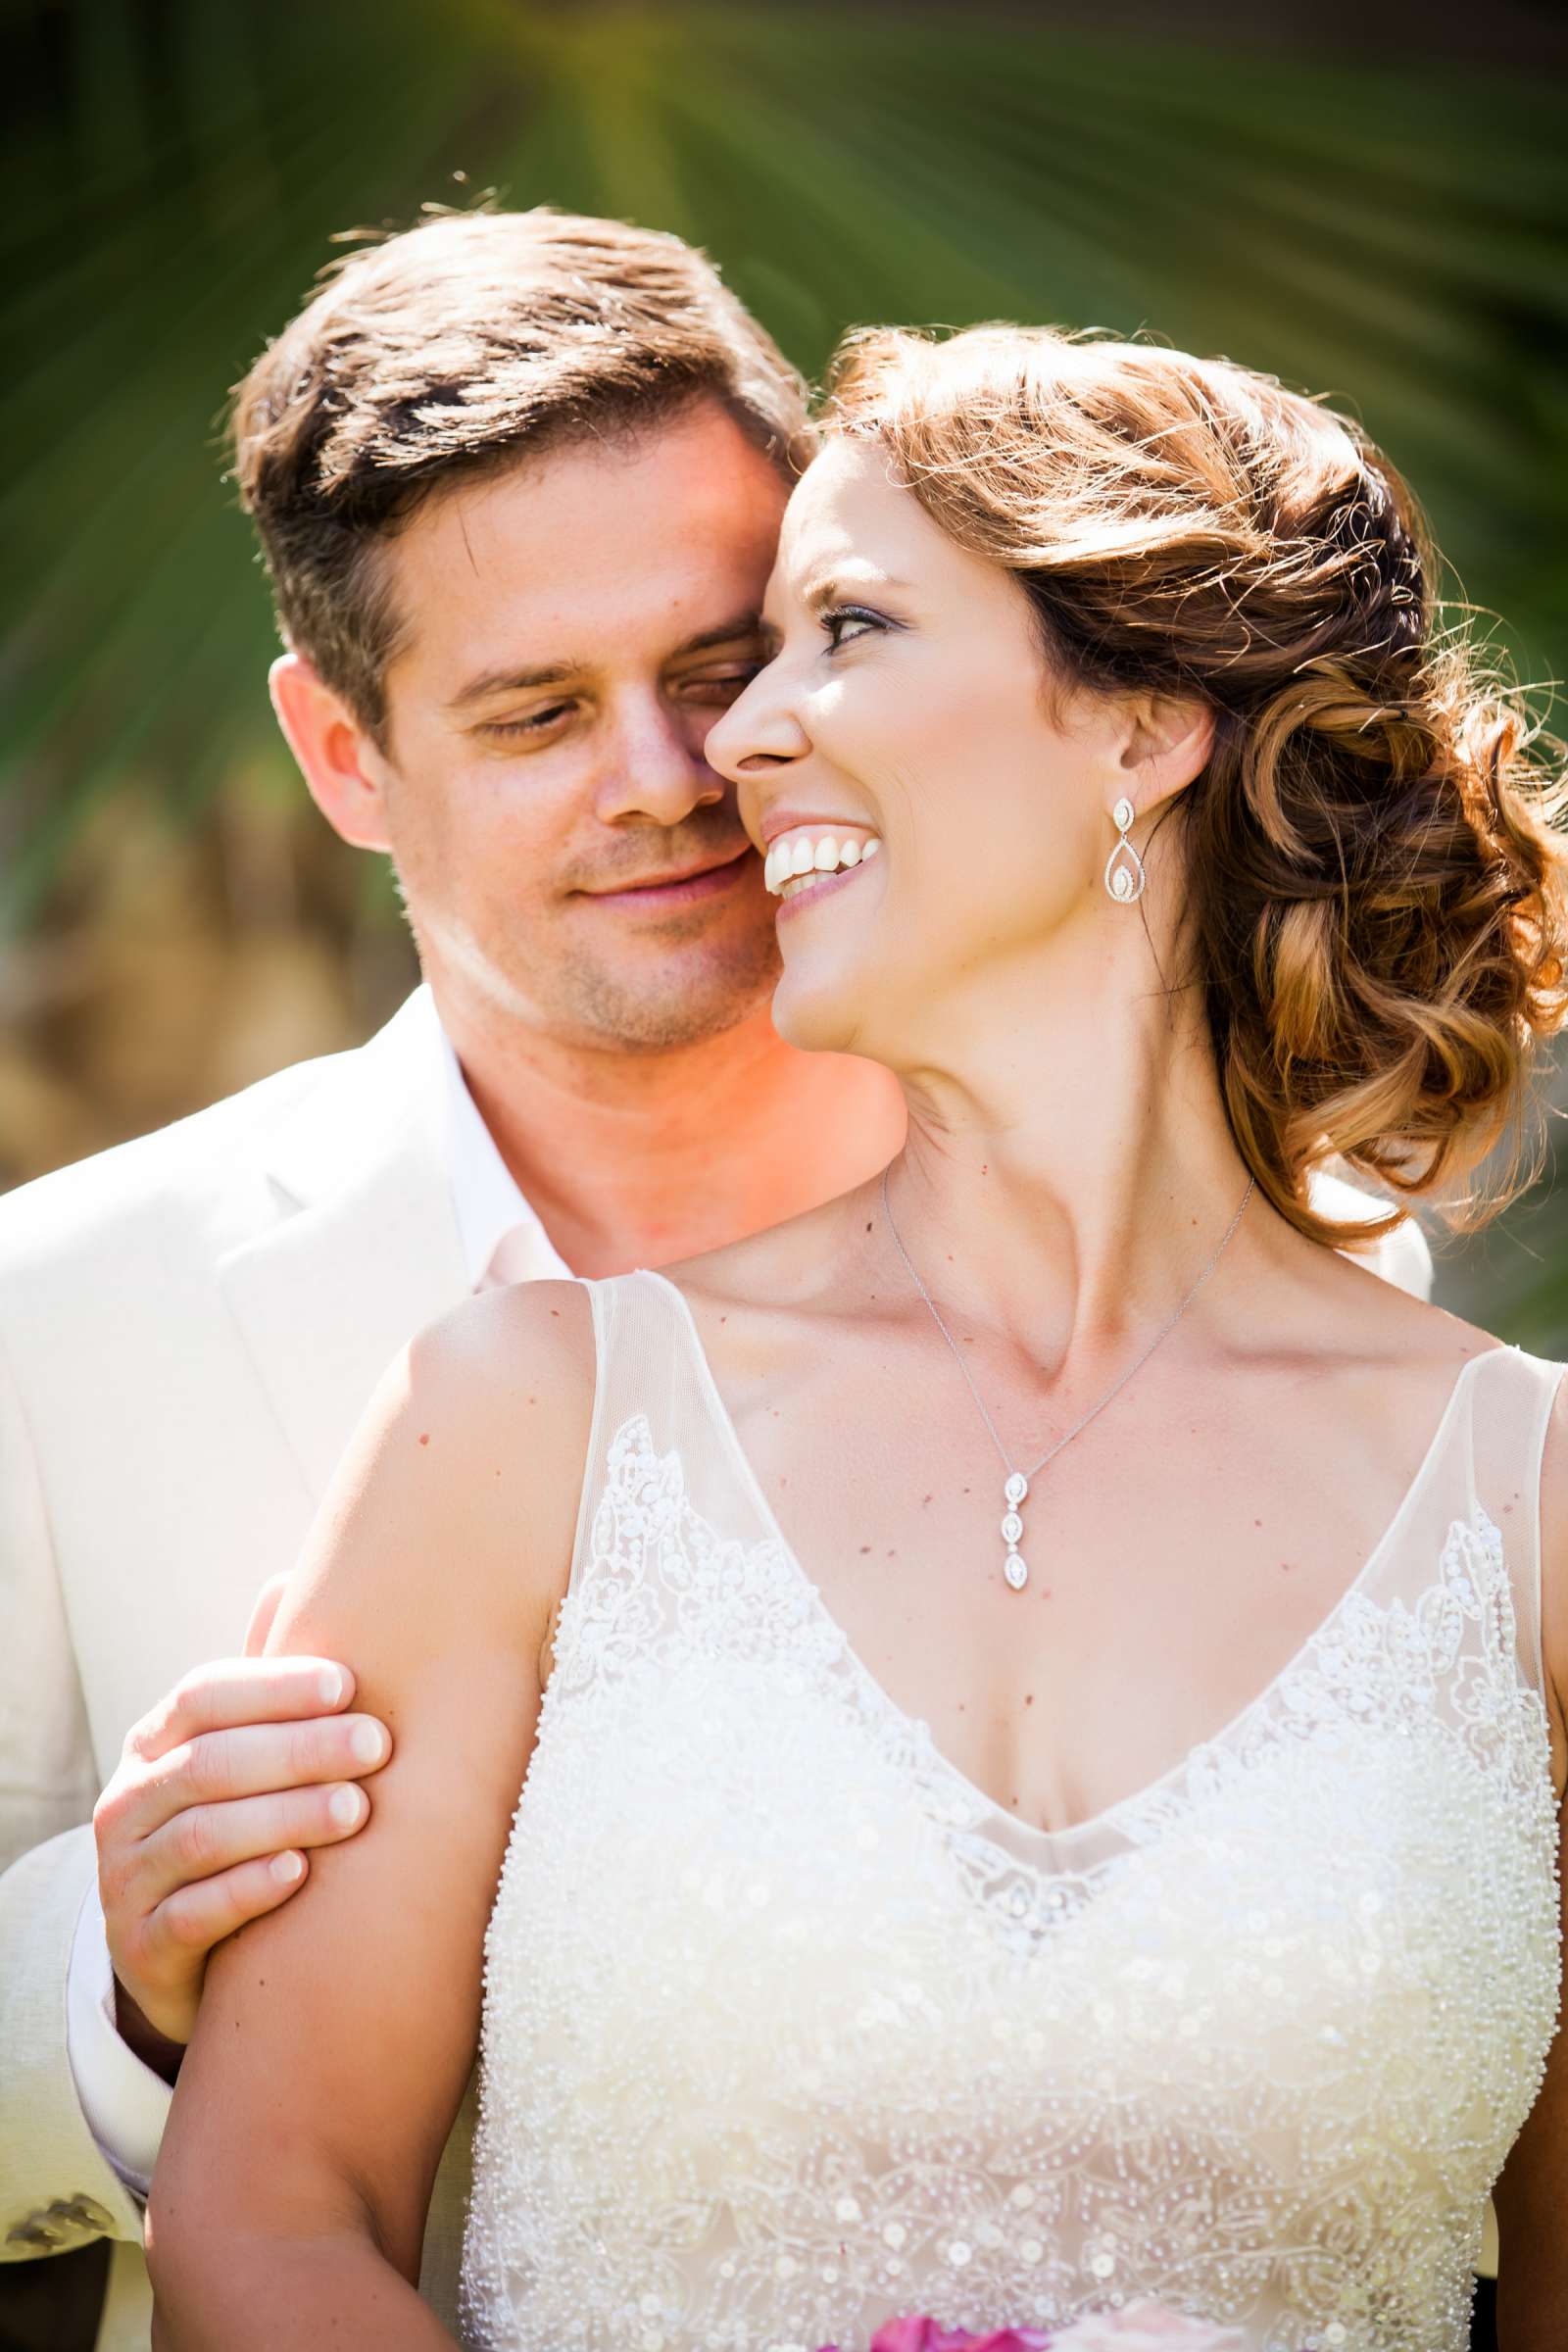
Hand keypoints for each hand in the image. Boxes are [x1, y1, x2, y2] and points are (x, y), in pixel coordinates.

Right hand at [94, 1574, 392, 2061]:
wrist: (186, 1953)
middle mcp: (128, 1802)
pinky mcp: (141, 1946)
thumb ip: (262, 1683)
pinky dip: (248, 1889)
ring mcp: (127, 1877)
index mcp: (154, 1743)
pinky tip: (301, 1874)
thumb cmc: (233, 1826)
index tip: (349, 1682)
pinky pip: (193, 1914)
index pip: (203, 1697)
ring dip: (285, 1816)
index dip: (274, 1686)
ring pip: (203, 1836)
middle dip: (298, 1749)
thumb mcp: (237, 1755)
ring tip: (356, 1809)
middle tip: (377, 1744)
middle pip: (209, 1762)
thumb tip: (287, 1576)